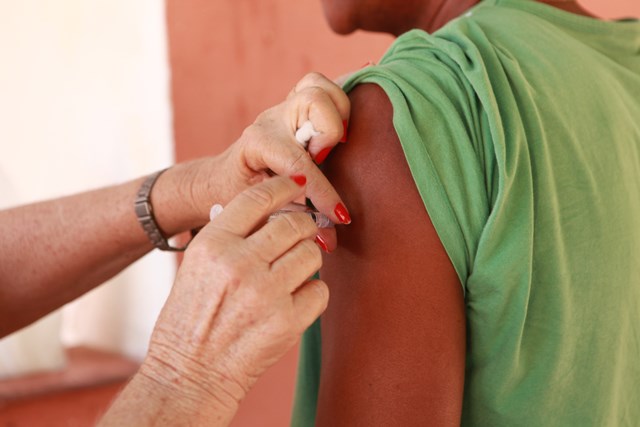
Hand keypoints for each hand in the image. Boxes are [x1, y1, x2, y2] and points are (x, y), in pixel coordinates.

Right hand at [140, 175, 328, 419]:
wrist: (189, 375)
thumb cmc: (189, 320)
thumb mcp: (195, 267)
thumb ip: (227, 236)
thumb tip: (268, 209)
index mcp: (212, 245)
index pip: (257, 198)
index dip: (283, 186)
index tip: (297, 182)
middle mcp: (239, 264)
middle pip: (292, 223)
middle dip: (303, 224)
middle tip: (302, 232)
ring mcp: (266, 294)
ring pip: (311, 252)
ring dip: (307, 258)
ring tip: (291, 271)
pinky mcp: (288, 322)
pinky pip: (320, 289)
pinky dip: (312, 292)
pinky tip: (293, 299)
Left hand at [183, 73, 348, 242]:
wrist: (219, 179)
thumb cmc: (236, 198)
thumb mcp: (259, 213)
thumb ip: (294, 224)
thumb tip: (330, 241)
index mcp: (257, 144)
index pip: (299, 162)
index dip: (324, 193)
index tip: (339, 217)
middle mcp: (272, 119)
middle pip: (313, 101)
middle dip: (328, 134)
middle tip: (321, 161)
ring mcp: (284, 109)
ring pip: (320, 88)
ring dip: (335, 115)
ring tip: (328, 147)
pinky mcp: (296, 107)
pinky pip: (323, 88)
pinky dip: (336, 105)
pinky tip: (333, 136)